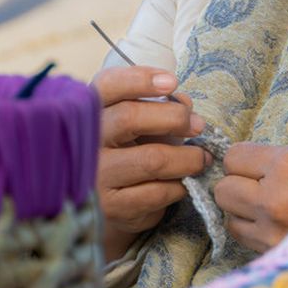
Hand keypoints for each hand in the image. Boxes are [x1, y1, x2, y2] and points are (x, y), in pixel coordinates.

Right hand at [92, 65, 209, 260]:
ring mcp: (95, 176)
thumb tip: (184, 102)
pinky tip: (183, 183)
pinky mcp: (111, 208)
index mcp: (87, 114)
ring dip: (188, 157)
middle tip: (197, 125)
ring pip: (152, 159)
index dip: (140, 79)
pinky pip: (157, 192)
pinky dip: (179, 186)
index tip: (171, 82)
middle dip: (174, 117)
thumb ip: (156, 108)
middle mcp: (84, 143)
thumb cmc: (124, 154)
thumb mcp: (133, 126)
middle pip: (130, 118)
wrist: (103, 206)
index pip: (108, 86)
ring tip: (202, 158)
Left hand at [215, 142, 287, 253]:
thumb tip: (242, 165)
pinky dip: (254, 231)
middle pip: (223, 190)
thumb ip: (273, 158)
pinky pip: (246, 239)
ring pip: (230, 218)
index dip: (242, 160)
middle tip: (257, 184)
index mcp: (286, 165)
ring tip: (266, 206)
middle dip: (237, 184)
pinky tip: (273, 223)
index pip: (233, 158)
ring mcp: (276, 230)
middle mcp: (275, 198)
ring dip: (243, 211)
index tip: (253, 164)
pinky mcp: (279, 251)